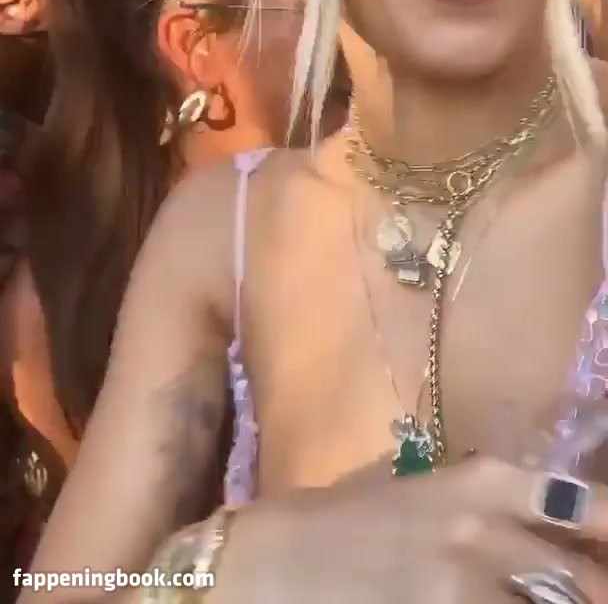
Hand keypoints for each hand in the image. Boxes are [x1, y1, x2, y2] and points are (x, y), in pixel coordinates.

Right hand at [210, 456, 607, 603]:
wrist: (280, 559)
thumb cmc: (351, 517)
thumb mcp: (426, 489)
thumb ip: (491, 501)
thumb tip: (557, 521)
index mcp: (483, 480)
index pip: (585, 507)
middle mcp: (484, 527)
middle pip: (585, 580)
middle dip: (598, 592)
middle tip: (593, 594)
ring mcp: (464, 585)